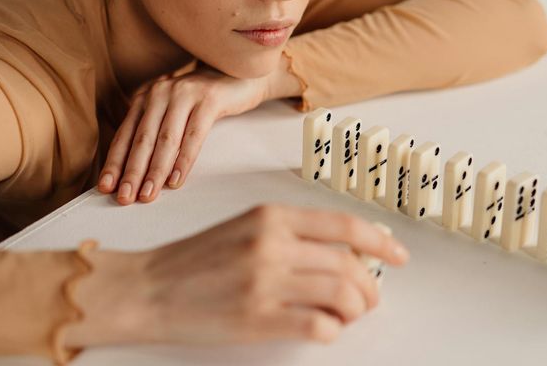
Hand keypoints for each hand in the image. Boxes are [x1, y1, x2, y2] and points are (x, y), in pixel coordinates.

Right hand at [66, 204, 409, 347]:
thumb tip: (344, 253)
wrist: (148, 288)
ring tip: (348, 315)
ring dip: (355, 309)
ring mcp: (265, 282)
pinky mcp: (257, 318)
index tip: (398, 254)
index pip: (344, 225)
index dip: (380, 241)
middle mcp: (271, 244)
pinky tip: (324, 328)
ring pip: (341, 294)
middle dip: (370, 286)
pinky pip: (318, 326)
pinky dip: (332, 330)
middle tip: (370, 299)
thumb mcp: (245, 227)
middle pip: (348, 264)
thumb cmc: (195, 260)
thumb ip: (291, 234)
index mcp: (271, 216)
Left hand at [97, 64, 269, 204]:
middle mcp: (160, 92)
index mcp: (145, 98)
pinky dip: (184, 160)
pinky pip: (194, 136)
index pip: (125, 135)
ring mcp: (184, 94)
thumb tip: (136, 173)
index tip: (105, 188)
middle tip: (125, 197)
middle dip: (132, 172)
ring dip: (155, 170)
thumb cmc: (203, 100)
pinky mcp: (209, 100)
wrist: (240, 73)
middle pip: (142, 139)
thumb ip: (154, 132)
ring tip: (148, 194)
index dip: (114, 163)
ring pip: (166, 140)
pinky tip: (177, 180)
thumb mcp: (172, 112)